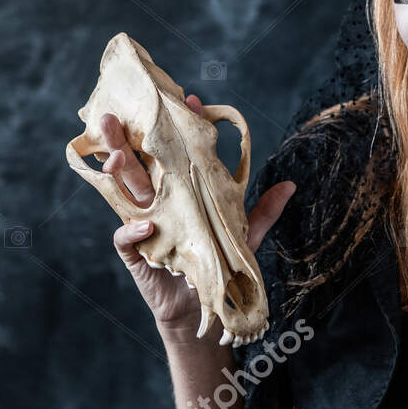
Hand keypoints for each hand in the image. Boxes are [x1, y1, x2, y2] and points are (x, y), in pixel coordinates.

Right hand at [102, 94, 294, 338]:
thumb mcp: (244, 237)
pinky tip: (143, 225)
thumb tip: (291, 184)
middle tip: (116, 113)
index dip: (180, 127)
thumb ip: (263, 211)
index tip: (189, 99)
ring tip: (116, 155)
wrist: (203, 308)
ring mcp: (144, 224)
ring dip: (118, 173)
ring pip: (123, 192)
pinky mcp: (135, 254)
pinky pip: (126, 238)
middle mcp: (159, 202)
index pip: (176, 152)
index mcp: (180, 191)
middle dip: (126, 138)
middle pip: (139, 164)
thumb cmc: (219, 266)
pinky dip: (132, 231)